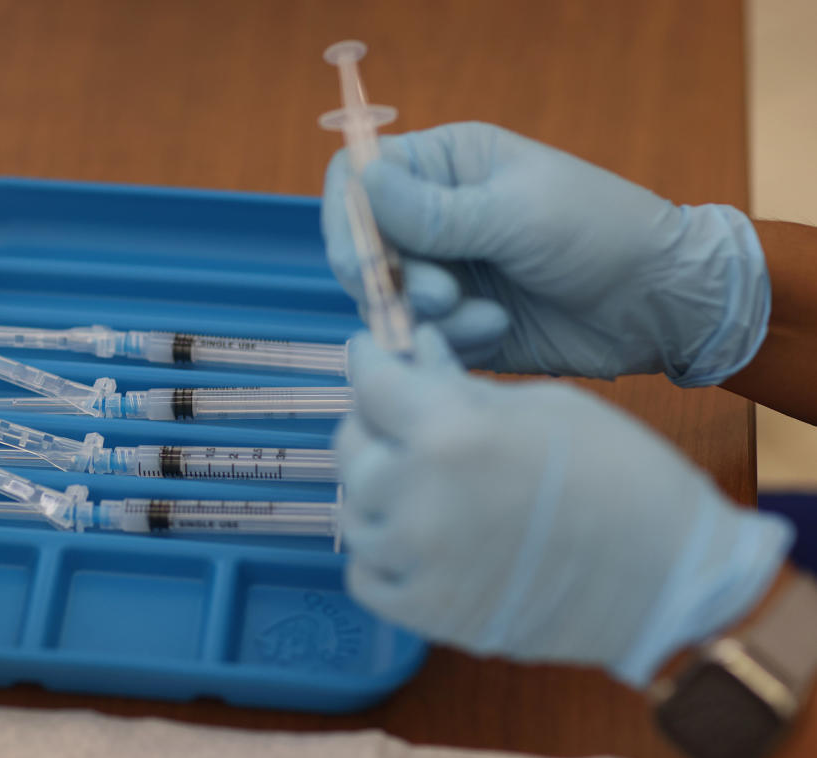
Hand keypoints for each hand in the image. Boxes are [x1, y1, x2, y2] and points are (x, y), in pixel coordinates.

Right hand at [322, 122, 770, 385]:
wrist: (659, 304)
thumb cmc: (600, 233)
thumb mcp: (517, 214)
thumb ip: (434, 211)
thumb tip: (360, 178)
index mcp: (445, 166)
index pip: (357, 179)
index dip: (347, 220)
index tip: (365, 261)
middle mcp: (433, 218)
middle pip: (361, 249)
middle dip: (393, 281)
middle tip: (441, 296)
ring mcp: (443, 272)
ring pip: (386, 303)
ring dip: (430, 319)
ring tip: (490, 320)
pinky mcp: (457, 323)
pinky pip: (419, 340)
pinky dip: (451, 343)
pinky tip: (499, 334)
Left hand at [335, 326, 790, 684]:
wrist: (669, 579)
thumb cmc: (622, 476)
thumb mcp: (543, 406)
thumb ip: (461, 385)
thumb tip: (416, 351)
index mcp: (449, 432)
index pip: (371, 383)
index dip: (370, 363)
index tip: (371, 358)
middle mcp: (417, 496)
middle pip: (351, 448)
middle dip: (372, 426)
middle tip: (402, 423)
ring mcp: (416, 562)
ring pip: (354, 512)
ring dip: (378, 492)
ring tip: (421, 483)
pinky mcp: (423, 615)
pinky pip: (364, 574)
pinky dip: (381, 553)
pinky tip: (418, 538)